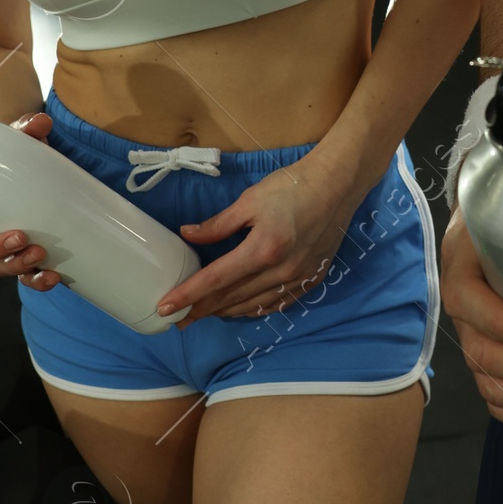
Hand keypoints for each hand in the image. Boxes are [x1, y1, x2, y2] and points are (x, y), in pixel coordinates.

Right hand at [0, 110, 61, 291]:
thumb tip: (40, 122)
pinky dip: (36, 280)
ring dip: (15, 265)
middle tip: (19, 237)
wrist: (32, 169)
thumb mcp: (18, 139)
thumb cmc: (14, 155)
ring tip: (40, 254)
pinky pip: (23, 275)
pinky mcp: (22, 254)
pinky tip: (53, 275)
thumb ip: (26, 129)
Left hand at [153, 147, 360, 327]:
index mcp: (262, 250)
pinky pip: (276, 304)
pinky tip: (241, 308)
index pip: (216, 279)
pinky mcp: (310, 280)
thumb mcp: (250, 201)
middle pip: (232, 298)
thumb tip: (188, 235)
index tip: (166, 307)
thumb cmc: (292, 187)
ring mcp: (297, 280)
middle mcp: (280, 272)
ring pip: (253, 305)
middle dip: (201, 309)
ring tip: (203, 314)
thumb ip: (218, 224)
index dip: (188, 295)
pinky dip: (254, 309)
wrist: (336, 185)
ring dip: (225, 311)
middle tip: (177, 318)